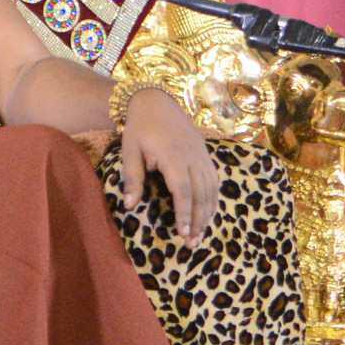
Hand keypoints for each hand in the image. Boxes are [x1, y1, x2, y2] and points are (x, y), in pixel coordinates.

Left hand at [115, 87, 220, 246]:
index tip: (182, 233)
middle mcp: (192, 157)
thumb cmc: (139, 127)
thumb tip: (129, 206)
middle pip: (201, 194)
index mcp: (173, 156)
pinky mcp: (205, 154)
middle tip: (192, 243)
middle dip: (197, 220)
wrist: (156, 100)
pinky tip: (209, 213)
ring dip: (207, 213)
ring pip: (211, 189)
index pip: (183, 190)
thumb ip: (132, 178)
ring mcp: (202, 155)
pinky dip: (213, 199)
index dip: (184, 213)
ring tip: (200, 234)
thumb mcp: (129, 150)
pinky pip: (214, 180)